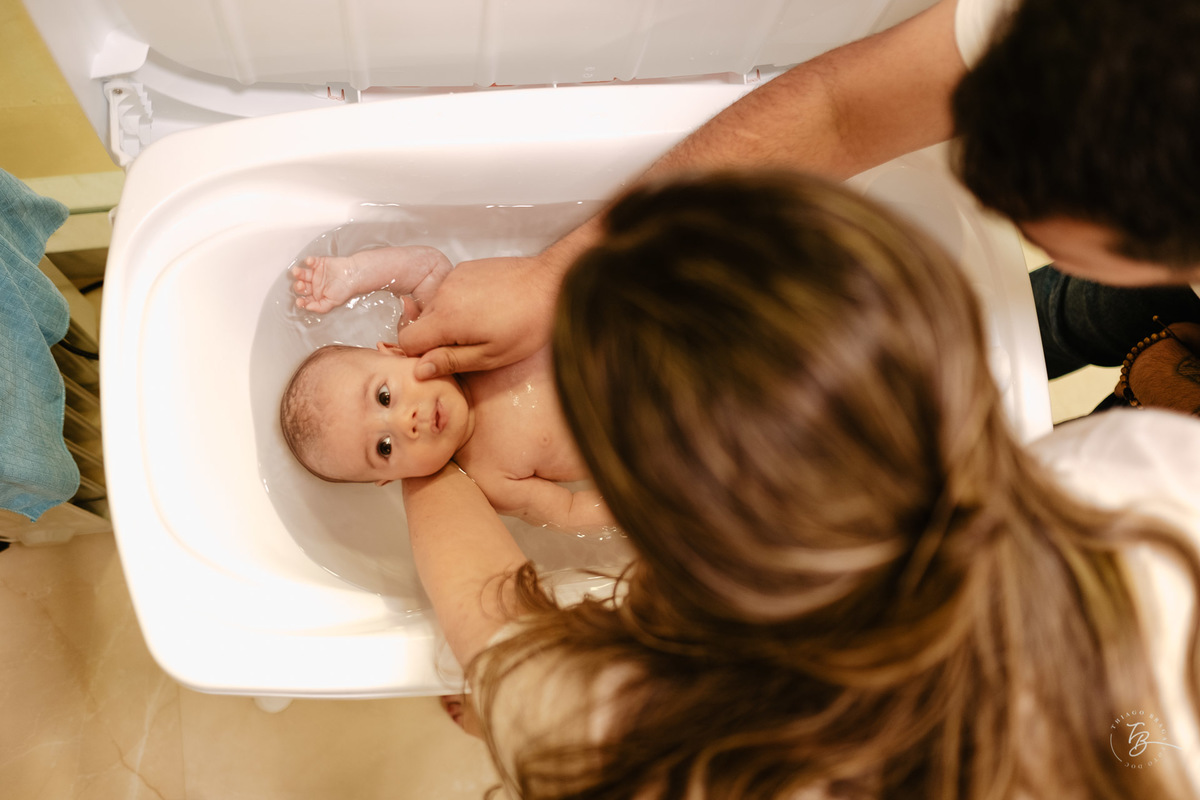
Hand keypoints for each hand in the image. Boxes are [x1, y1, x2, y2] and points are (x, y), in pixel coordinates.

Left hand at [291, 255, 361, 312]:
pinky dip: (308, 261)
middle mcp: (315, 285)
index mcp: (317, 295)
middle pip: (301, 286)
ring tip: (297, 271)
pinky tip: (309, 262)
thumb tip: (308, 308)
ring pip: (302, 274)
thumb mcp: (333, 302)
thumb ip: (320, 307)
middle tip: (301, 285)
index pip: (306, 299)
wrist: (354, 275)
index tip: (300, 301)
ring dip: (298, 273)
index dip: (301, 301)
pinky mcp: (318, 263)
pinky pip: (310, 262)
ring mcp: (315, 274)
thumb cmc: (346, 289)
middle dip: (299, 286)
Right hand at [396, 254, 559, 377]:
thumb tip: (420, 370)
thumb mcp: (491, 355)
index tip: (442, 360)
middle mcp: (443, 293)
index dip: (421, 356)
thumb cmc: (528, 323)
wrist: (551, 283)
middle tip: (470, 345)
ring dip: (449, 320)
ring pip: (434, 308)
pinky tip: (486, 309)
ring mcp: (453, 278)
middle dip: (437, 338)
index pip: (407, 341)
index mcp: (446, 318)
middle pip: (419, 324)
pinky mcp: (465, 269)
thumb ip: (451, 362)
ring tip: (482, 325)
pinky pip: (449, 292)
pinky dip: (459, 303)